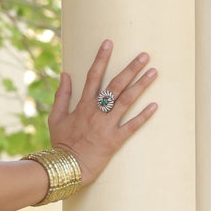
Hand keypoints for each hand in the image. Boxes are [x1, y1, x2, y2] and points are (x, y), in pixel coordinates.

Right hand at [48, 40, 157, 185]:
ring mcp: (107, 125)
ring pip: (126, 101)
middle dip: (130, 68)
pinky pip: (132, 126)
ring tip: (154, 72)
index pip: (93, 76)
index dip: (101, 58)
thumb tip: (65, 74)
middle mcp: (96, 112)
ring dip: (141, 86)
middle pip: (115, 85)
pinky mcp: (115, 140)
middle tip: (144, 55)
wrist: (67, 167)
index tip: (109, 43)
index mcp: (82, 105)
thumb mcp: (55, 118)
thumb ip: (62, 95)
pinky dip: (143, 116)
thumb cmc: (61, 143)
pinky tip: (155, 105)